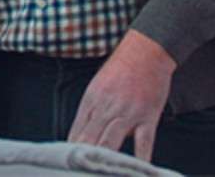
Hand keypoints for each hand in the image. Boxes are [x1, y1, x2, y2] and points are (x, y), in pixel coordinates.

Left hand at [68, 29, 175, 160]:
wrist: (146, 50)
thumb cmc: (121, 68)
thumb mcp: (97, 86)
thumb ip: (90, 111)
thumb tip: (81, 135)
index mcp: (91, 101)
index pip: (76, 132)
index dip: (70, 150)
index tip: (67, 164)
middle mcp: (106, 108)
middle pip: (89, 139)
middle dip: (82, 158)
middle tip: (76, 170)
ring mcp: (127, 113)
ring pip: (110, 141)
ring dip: (104, 159)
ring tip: (98, 172)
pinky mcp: (147, 115)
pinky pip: (143, 141)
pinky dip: (140, 157)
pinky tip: (137, 169)